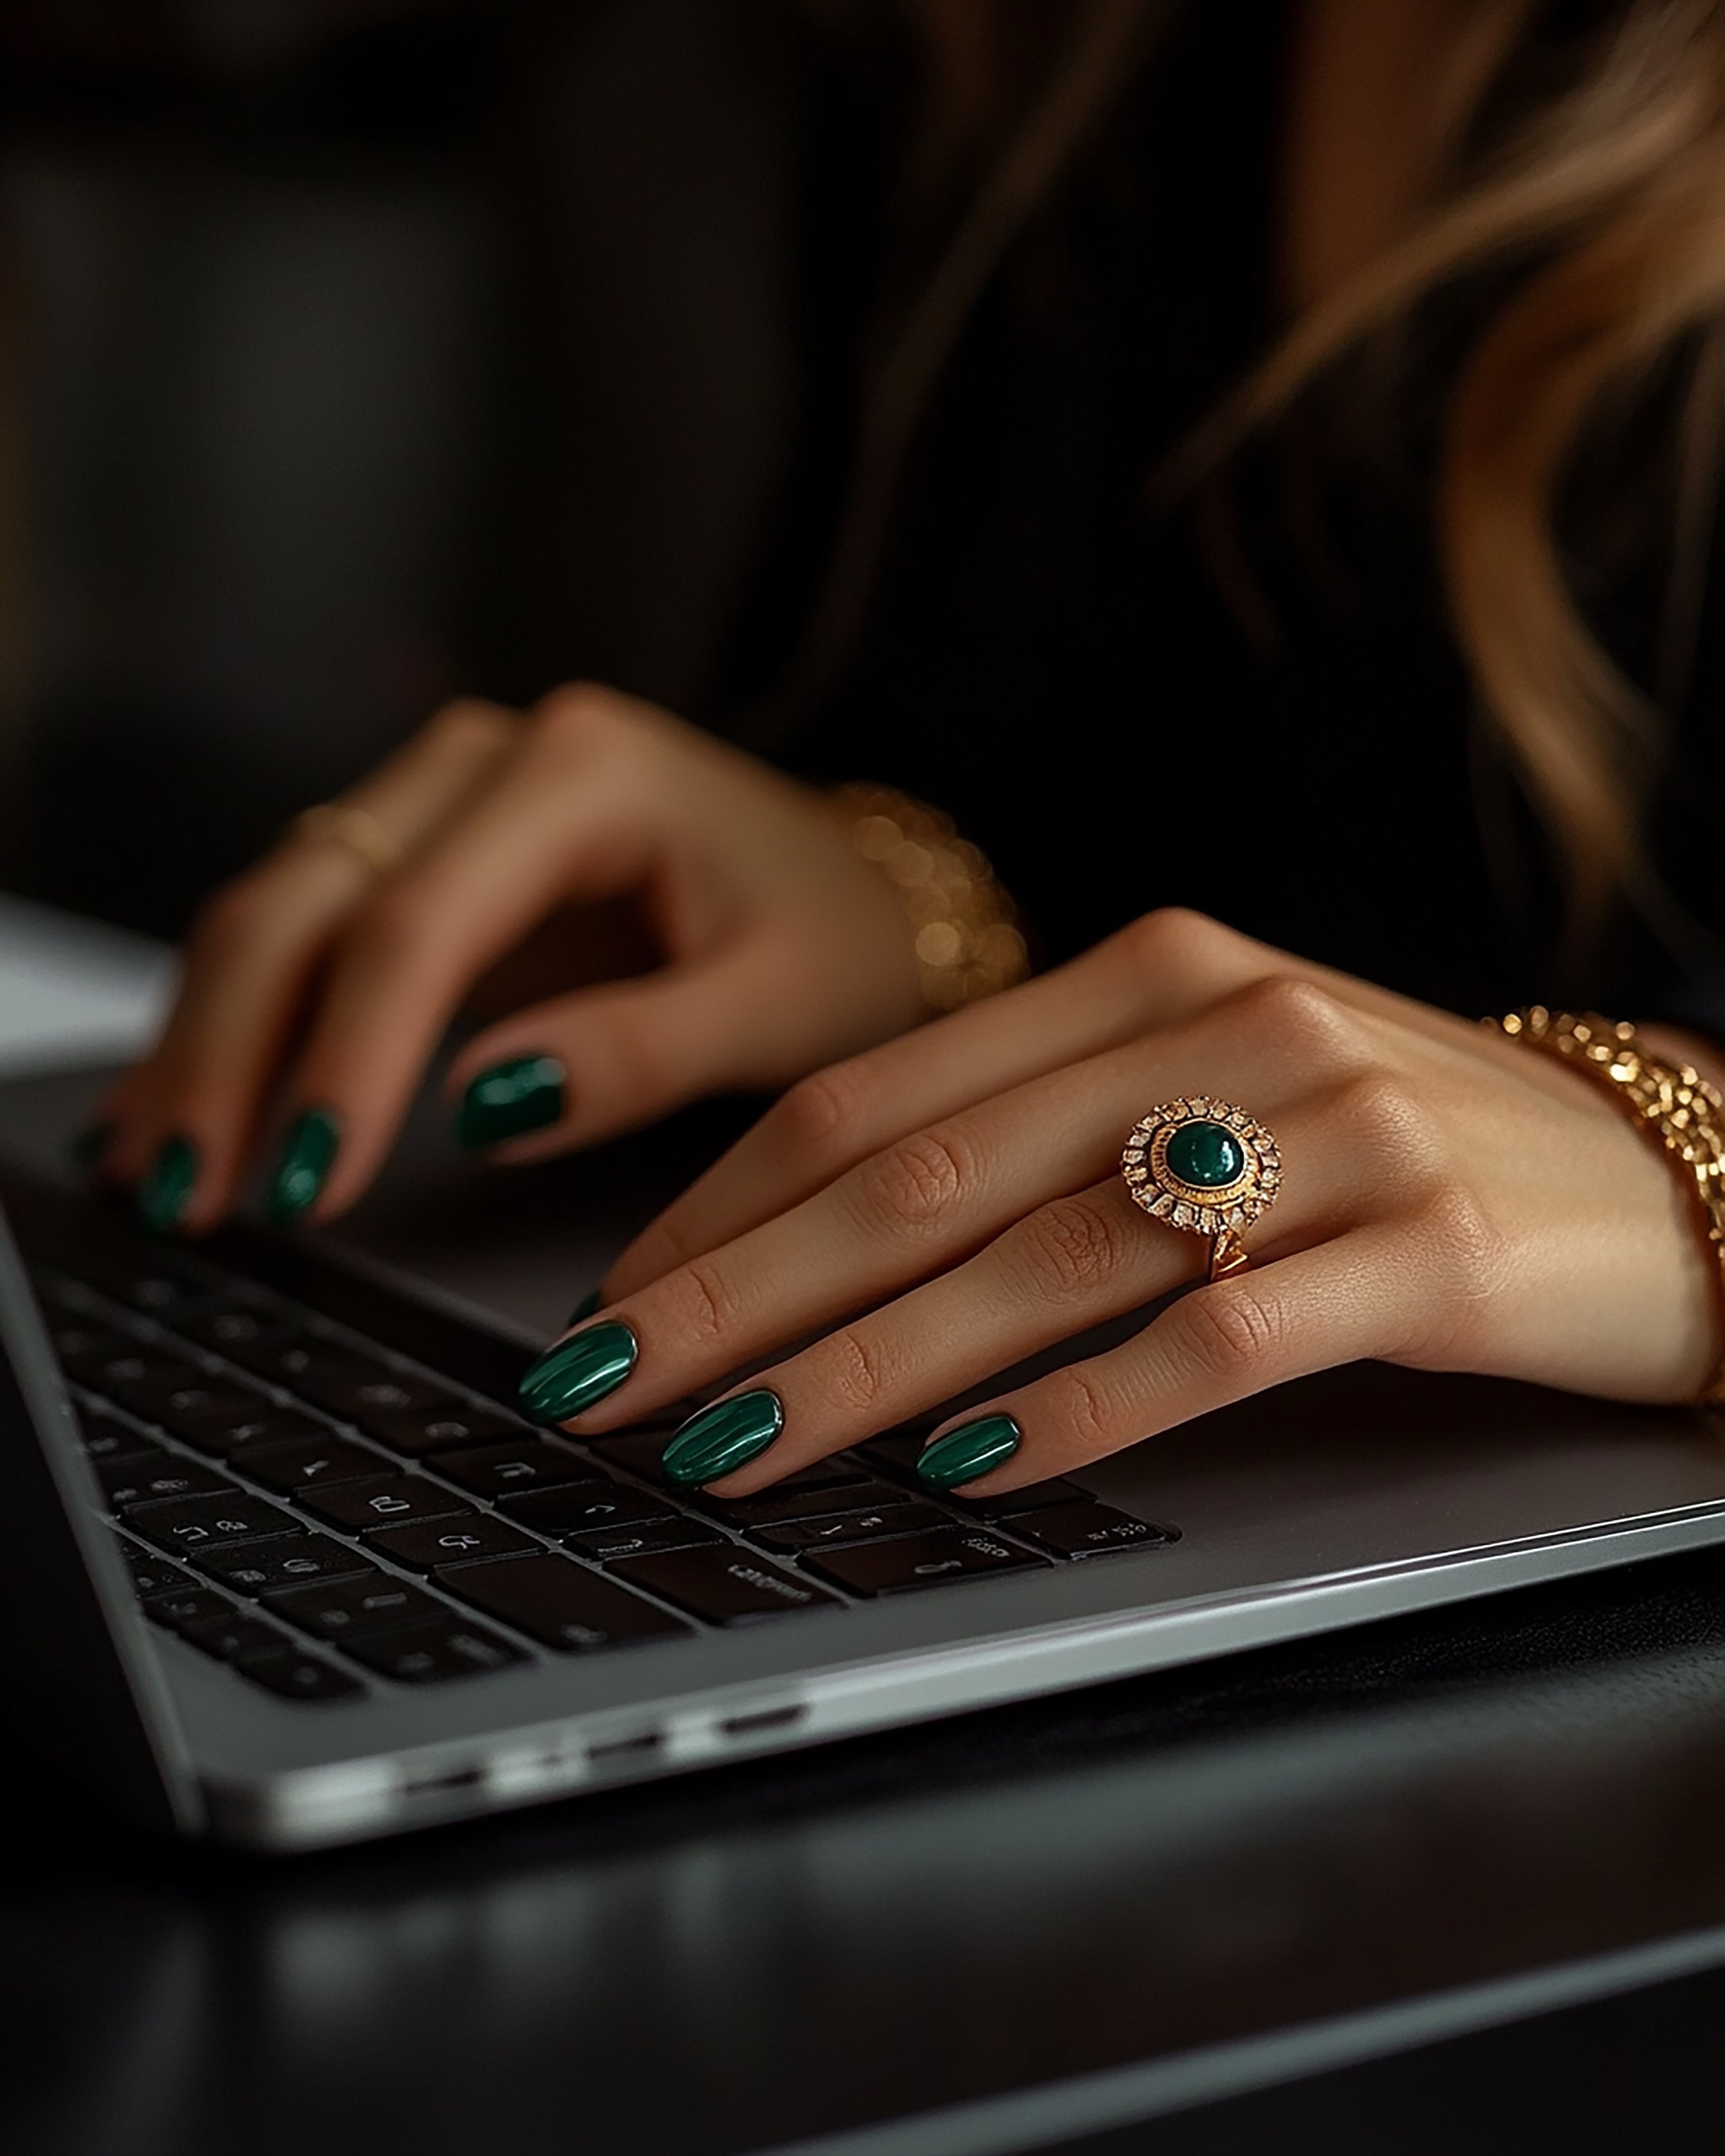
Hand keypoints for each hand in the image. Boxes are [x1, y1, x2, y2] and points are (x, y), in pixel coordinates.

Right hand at [99, 684, 923, 1229]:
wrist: (861, 890)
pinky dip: (245, 1020)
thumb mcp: (780, 1006)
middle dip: (234, 1051)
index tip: (310, 1181)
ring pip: (283, 907)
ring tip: (165, 1168)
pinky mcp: (430, 860)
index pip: (419, 920)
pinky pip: (309, 931)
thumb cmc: (839, 941)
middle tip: (194, 1193)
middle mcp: (491, 761)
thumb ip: (639, 1053)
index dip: (347, 1057)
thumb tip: (482, 1105)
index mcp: (584, 774)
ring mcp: (447, 801)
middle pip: (311, 899)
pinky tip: (188, 1101)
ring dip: (212, 1038)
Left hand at [520, 908, 1724, 1497]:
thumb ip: (1044, 1127)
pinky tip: (966, 1471)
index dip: (722, 1203)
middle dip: (734, 1295)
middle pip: (921, 1178)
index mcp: (1148, 973)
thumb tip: (830, 1238)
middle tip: (603, 1386)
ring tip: (732, 1447)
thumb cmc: (1398, 1136)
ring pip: (1038, 1262)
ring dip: (863, 1370)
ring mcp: (1331, 1135)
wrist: (1657, 1169)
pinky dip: (1077, 1410)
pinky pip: (1215, 1342)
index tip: (611, 1297)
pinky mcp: (1425, 1250)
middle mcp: (1224, 1028)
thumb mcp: (1213, 1083)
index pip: (879, 1092)